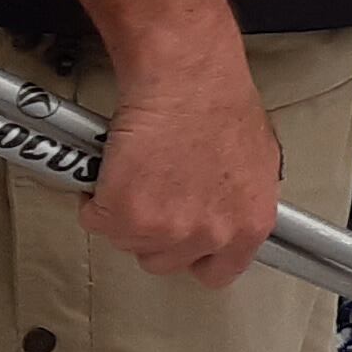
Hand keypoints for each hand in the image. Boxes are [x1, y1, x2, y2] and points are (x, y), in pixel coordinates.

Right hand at [83, 42, 283, 287]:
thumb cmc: (219, 103)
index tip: (183, 243)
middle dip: (154, 231)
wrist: (186, 79)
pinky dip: (95, 198)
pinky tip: (111, 168)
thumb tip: (226, 210)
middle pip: (166, 261)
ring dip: (124, 214)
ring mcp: (166, 229)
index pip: (219, 272)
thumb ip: (238, 200)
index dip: (196, 256)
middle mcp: (210, 235)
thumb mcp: (256, 161)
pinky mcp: (125, 216)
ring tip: (135, 173)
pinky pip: (96, 221)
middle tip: (152, 194)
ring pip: (128, 241)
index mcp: (249, 225)